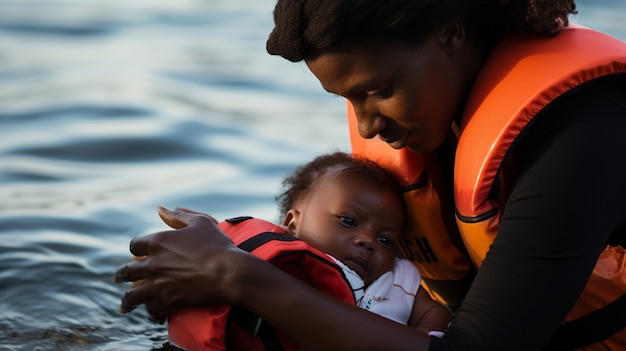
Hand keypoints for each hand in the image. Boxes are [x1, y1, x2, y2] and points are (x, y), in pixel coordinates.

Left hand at [115, 206, 239, 322]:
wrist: (228, 272)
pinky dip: (151, 312)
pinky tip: (153, 314)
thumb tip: (160, 209)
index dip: (136, 250)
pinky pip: (151, 309)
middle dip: (122, 276)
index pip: (134, 245)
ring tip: (125, 306)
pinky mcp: (167, 301)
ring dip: (127, 301)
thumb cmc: (217, 244)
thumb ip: (177, 216)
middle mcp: (152, 263)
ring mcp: (157, 284)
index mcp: (157, 241)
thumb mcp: (199, 222)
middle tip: (120, 278)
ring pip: (132, 296)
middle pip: (127, 271)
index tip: (137, 254)